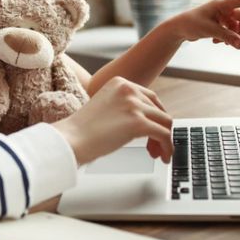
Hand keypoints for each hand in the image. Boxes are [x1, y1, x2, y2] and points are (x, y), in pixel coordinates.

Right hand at [54, 76, 172, 165]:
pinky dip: (168, 148)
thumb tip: (146, 119)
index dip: (154, 116)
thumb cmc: (83, 129)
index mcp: (119, 82)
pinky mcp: (138, 122)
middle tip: (155, 145)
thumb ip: (124, 106)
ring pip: (165, 122)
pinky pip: (164, 135)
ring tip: (158, 153)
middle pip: (159, 110)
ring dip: (164, 140)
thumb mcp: (106, 106)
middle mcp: (128, 89)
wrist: (71, 139)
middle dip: (160, 128)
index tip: (154, 130)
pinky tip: (163, 157)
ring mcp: (134, 105)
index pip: (150, 97)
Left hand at [169, 0, 239, 48]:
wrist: (179, 29)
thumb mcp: (210, 31)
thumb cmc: (192, 24)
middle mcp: (224, 8)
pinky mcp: (220, 22)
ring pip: (239, 26)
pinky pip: (232, 30)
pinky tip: (217, 42)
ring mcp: (223, 15)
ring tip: (222, 44)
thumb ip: (227, 37)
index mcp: (222, 4)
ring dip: (234, 36)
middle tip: (237, 43)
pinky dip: (228, 37)